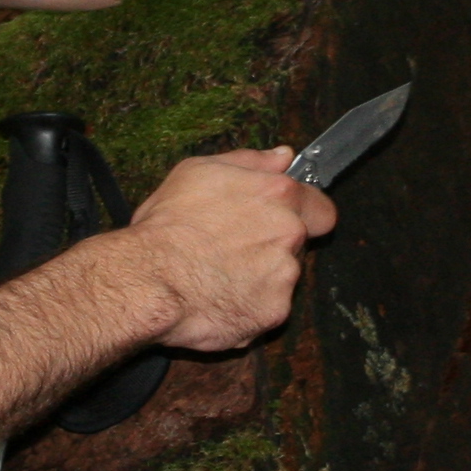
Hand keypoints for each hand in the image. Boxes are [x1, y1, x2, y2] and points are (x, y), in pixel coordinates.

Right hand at [114, 148, 334, 353]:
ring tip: (217, 276)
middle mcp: (290, 234)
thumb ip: (251, 162)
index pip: (321, 209)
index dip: (304, 215)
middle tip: (233, 249)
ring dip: (259, 278)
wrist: (149, 280)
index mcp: (278, 195)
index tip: (284, 220)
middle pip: (298, 244)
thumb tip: (283, 157)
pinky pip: (267, 309)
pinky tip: (218, 299)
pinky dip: (248, 307)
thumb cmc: (168, 224)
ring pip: (282, 278)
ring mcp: (285, 277)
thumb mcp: (198, 171)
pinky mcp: (274, 313)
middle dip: (274, 246)